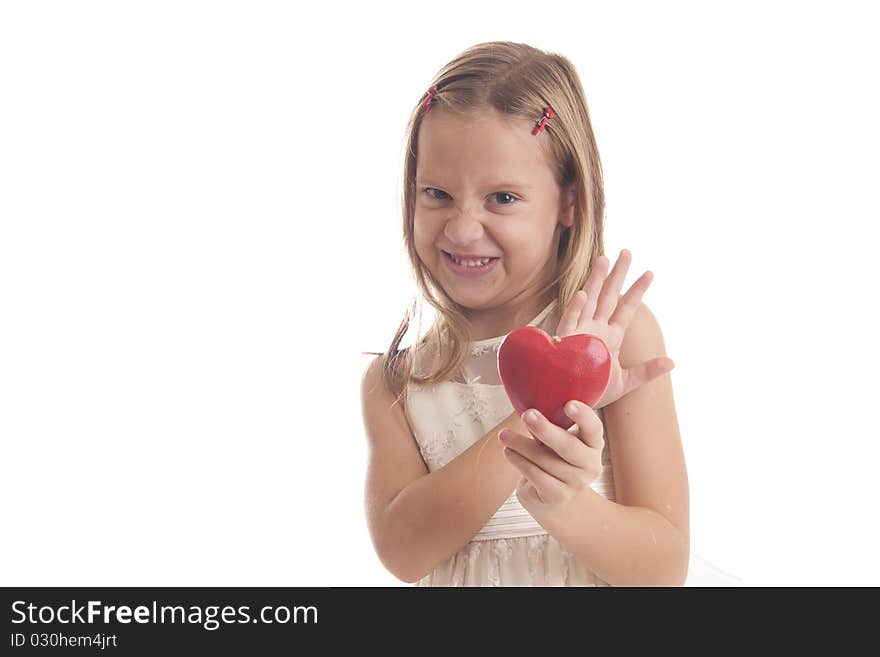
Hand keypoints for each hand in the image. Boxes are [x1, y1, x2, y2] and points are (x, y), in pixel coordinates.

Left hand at [499, 402, 603, 514]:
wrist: (555, 497)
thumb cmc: (555, 457)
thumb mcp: (560, 439)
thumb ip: (554, 423)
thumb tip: (530, 402)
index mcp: (593, 443)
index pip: (594, 428)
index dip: (584, 416)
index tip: (569, 404)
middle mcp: (590, 464)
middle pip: (569, 446)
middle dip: (546, 430)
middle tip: (527, 414)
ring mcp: (577, 483)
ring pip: (546, 460)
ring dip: (522, 445)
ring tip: (504, 435)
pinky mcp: (559, 496)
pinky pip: (536, 476)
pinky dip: (520, 462)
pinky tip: (508, 452)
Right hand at [555, 249, 673, 408]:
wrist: (571, 407)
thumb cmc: (593, 393)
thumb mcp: (625, 383)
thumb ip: (647, 371)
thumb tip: (672, 362)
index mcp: (611, 337)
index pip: (626, 308)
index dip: (637, 291)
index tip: (650, 273)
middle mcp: (595, 330)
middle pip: (608, 296)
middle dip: (617, 274)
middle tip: (627, 252)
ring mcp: (579, 334)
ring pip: (589, 301)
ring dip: (595, 281)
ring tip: (604, 259)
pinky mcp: (565, 344)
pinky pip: (570, 323)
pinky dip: (575, 308)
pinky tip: (582, 294)